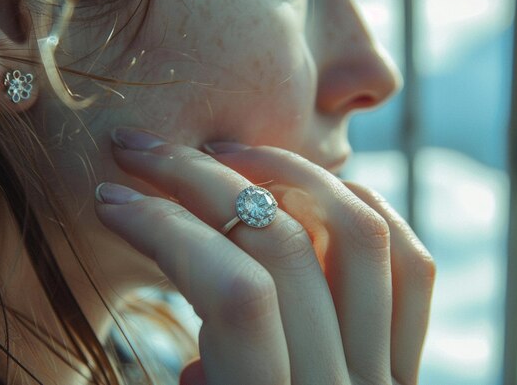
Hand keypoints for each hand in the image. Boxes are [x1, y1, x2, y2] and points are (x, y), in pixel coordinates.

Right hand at [94, 128, 434, 384]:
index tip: (109, 197)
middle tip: (147, 152)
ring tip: (226, 153)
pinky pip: (407, 263)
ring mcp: (387, 373)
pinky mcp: (406, 362)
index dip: (162, 229)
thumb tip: (205, 362)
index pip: (232, 292)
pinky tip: (309, 185)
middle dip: (203, 182)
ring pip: (356, 233)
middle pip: (283, 244)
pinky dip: (360, 206)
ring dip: (285, 173)